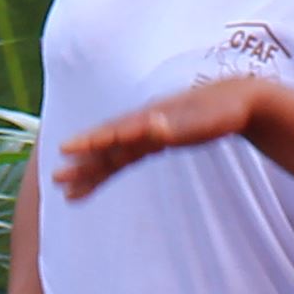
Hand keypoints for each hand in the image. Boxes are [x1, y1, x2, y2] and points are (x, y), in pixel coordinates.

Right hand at [49, 76, 260, 200]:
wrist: (237, 100)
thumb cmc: (222, 110)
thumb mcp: (203, 119)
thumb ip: (177, 125)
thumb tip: (153, 126)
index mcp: (151, 117)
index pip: (115, 131)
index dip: (91, 141)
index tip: (66, 149)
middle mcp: (143, 125)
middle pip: (107, 146)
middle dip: (82, 163)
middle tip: (56, 180)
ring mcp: (147, 134)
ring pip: (111, 156)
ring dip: (90, 173)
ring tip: (67, 193)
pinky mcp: (153, 142)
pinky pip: (123, 159)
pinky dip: (107, 172)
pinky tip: (92, 185)